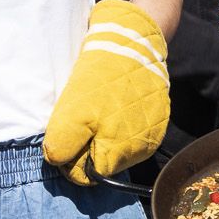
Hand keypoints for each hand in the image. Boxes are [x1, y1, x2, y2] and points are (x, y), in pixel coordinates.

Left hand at [44, 0, 170, 184]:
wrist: (134, 43)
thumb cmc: (101, 80)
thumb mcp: (71, 114)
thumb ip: (63, 147)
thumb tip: (59, 163)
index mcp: (121, 153)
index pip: (90, 175)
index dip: (74, 158)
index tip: (68, 136)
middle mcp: (142, 149)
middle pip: (106, 163)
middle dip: (90, 146)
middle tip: (82, 117)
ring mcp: (154, 131)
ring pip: (120, 147)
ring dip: (106, 133)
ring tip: (100, 107)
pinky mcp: (158, 115)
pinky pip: (134, 129)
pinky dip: (122, 120)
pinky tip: (115, 102)